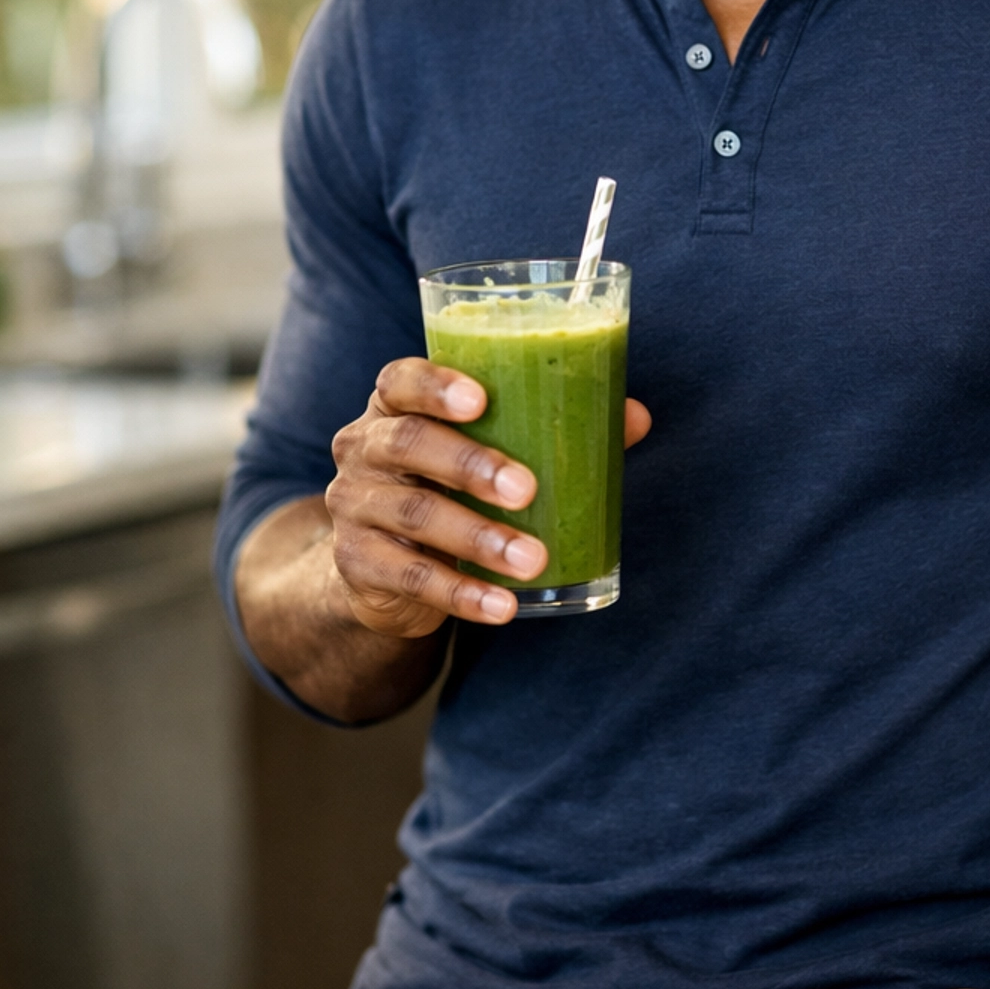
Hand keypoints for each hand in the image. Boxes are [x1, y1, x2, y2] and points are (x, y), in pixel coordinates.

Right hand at [326, 357, 650, 635]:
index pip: (399, 380)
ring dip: (478, 538)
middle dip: (470, 465)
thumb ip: (554, 428)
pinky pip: (410, 578)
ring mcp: (354, 506)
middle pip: (407, 444)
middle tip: (526, 490)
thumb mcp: (488, 450)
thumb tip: (635, 417)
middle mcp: (363, 447)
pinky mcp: (358, 562)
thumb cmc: (450, 483)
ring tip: (532, 559)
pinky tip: (503, 607)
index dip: (435, 385)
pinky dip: (462, 595)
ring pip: (414, 514)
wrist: (385, 565)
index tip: (481, 400)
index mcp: (395, 406)